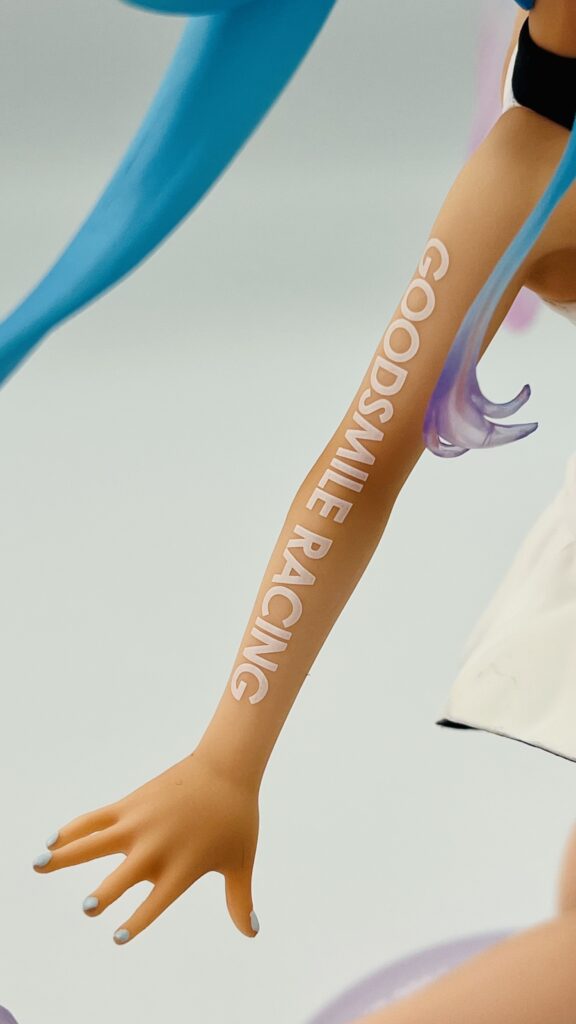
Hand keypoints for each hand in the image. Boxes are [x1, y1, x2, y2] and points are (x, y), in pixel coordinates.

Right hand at [32, 750, 259, 944]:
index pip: (154, 904)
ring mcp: (139, 824)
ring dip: (65, 857)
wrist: (226, 768)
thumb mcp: (240, 860)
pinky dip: (72, 829)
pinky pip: (94, 819)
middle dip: (104, 894)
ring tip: (37, 866)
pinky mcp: (129, 804)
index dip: (135, 922)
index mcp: (182, 868)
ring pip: (94, 844)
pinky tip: (53, 841)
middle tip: (89, 906)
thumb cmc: (236, 816)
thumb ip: (240, 899)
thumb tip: (250, 934)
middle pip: (121, 878)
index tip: (117, 936)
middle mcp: (156, 848)